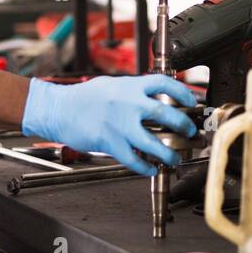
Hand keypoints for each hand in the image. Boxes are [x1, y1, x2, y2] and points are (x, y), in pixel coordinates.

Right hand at [21, 75, 198, 175]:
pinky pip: (134, 159)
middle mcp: (129, 103)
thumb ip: (134, 90)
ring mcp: (120, 124)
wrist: (59, 109)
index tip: (192, 101)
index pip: (165, 83)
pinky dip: (145, 167)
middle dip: (183, 124)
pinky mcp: (110, 143)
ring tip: (176, 158)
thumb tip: (154, 94)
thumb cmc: (84, 97)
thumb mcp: (113, 85)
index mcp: (131, 86)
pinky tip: (151, 169)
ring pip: (154, 142)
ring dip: (169, 153)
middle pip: (166, 113)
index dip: (183, 92)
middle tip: (190, 132)